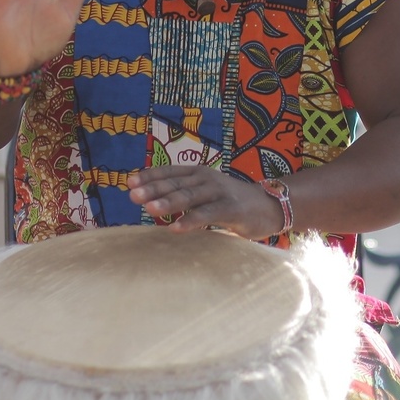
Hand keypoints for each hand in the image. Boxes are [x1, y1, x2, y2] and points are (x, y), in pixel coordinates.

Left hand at [129, 166, 285, 238]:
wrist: (269, 205)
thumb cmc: (231, 202)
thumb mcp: (205, 193)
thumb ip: (184, 194)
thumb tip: (152, 203)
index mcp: (198, 173)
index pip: (170, 172)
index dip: (150, 176)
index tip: (130, 183)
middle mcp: (206, 179)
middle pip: (176, 183)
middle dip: (153, 189)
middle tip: (132, 195)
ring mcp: (219, 192)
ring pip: (190, 196)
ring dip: (169, 202)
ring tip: (150, 209)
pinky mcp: (231, 209)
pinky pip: (207, 214)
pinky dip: (190, 221)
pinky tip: (175, 228)